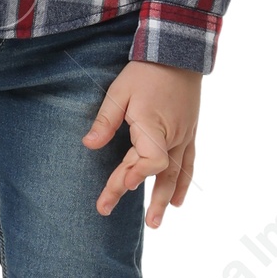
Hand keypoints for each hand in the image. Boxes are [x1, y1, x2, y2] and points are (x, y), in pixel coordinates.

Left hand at [82, 60, 201, 226]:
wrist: (177, 53)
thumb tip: (88, 145)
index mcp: (153, 127)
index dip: (133, 175)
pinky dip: (182, 184)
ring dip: (164, 199)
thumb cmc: (145, 71)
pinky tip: (177, 202)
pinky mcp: (188, 133)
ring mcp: (183, 137)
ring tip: (155, 224)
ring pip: (175, 175)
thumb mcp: (119, 91)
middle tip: (114, 214)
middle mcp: (172, 137)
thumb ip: (106, 120)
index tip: (120, 185)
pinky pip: (188, 164)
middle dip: (138, 196)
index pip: (148, 162)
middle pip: (156, 174)